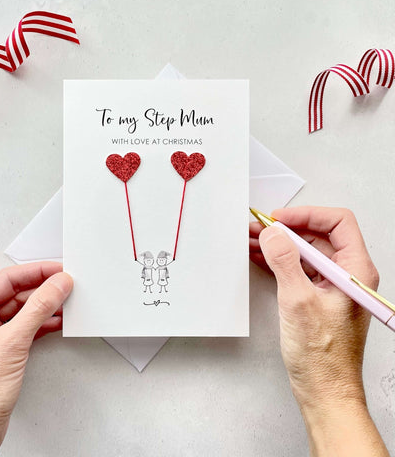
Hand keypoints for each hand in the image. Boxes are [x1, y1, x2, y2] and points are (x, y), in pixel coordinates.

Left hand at [0, 262, 72, 456]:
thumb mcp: (11, 343)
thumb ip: (38, 309)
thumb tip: (57, 285)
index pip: (7, 280)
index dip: (35, 272)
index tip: (58, 270)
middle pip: (17, 294)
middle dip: (44, 290)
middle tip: (67, 285)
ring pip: (24, 312)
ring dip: (47, 307)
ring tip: (68, 301)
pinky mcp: (4, 351)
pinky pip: (28, 328)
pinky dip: (45, 324)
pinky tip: (59, 321)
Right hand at [250, 207, 388, 455]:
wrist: (324, 391)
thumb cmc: (323, 357)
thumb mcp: (299, 302)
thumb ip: (285, 262)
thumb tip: (273, 233)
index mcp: (354, 271)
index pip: (337, 223)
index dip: (306, 215)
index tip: (279, 218)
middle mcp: (345, 274)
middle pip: (317, 235)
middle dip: (286, 228)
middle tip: (258, 227)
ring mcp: (329, 285)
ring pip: (304, 251)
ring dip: (278, 244)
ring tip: (252, 239)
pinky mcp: (315, 296)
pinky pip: (296, 268)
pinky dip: (277, 260)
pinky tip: (258, 257)